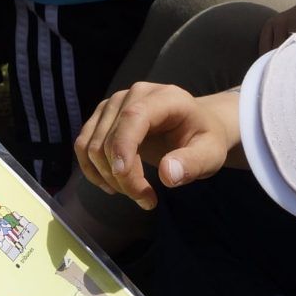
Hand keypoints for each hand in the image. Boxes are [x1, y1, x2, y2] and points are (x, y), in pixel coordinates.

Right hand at [72, 82, 240, 210]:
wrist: (194, 126)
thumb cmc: (203, 139)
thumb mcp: (211, 154)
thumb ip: (193, 163)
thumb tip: (168, 175)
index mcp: (165, 97)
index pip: (133, 116)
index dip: (122, 146)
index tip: (123, 176)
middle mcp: (133, 95)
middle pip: (109, 137)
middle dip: (122, 177)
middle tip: (147, 200)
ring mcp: (113, 104)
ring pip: (92, 145)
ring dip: (107, 177)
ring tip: (135, 193)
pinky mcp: (101, 118)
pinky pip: (83, 146)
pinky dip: (93, 171)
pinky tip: (113, 185)